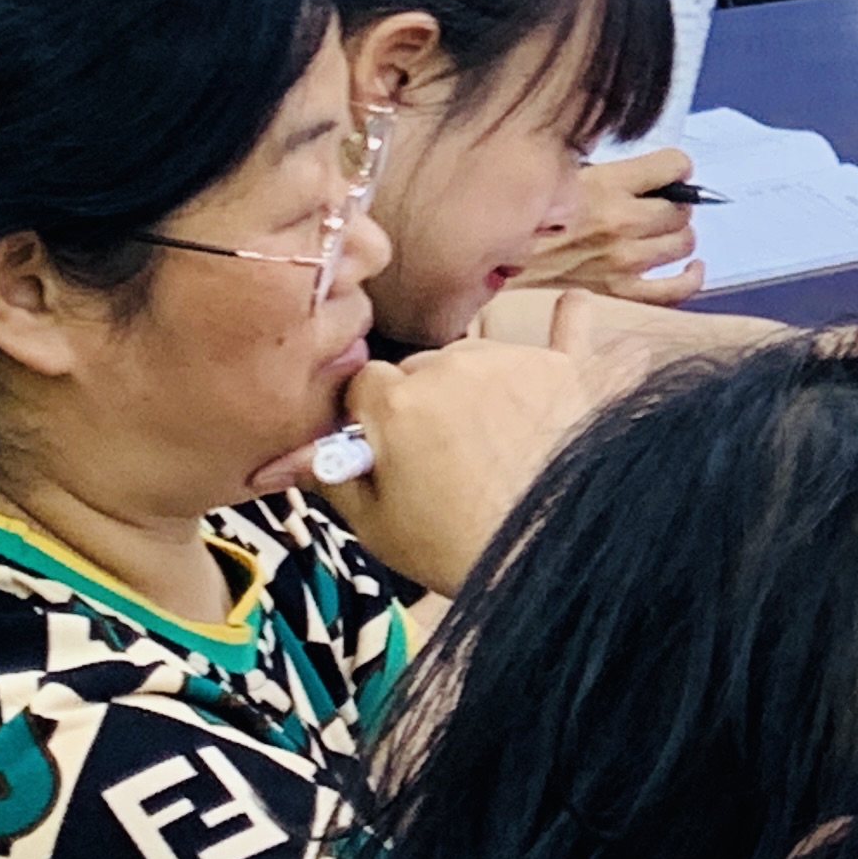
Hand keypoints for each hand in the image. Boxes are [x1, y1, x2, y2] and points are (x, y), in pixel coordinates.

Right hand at [290, 338, 594, 593]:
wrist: (545, 555)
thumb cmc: (453, 548)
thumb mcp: (373, 524)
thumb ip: (331, 476)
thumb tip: (285, 458)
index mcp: (396, 400)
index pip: (364, 384)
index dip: (368, 415)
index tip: (380, 443)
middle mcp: (454, 365)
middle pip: (421, 367)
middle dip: (420, 400)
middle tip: (436, 454)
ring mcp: (514, 362)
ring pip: (477, 354)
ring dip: (473, 381)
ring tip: (487, 437)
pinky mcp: (566, 370)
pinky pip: (569, 330)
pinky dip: (568, 321)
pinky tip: (571, 303)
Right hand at [511, 150, 703, 302]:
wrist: (489, 272)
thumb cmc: (520, 222)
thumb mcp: (555, 178)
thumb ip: (596, 172)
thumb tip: (631, 170)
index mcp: (606, 185)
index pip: (674, 165)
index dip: (676, 168)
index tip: (668, 174)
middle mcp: (622, 222)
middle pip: (681, 208)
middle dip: (675, 204)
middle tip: (657, 208)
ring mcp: (624, 262)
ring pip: (683, 243)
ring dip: (676, 237)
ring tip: (661, 237)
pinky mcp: (621, 295)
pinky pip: (677, 290)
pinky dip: (690, 277)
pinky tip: (689, 268)